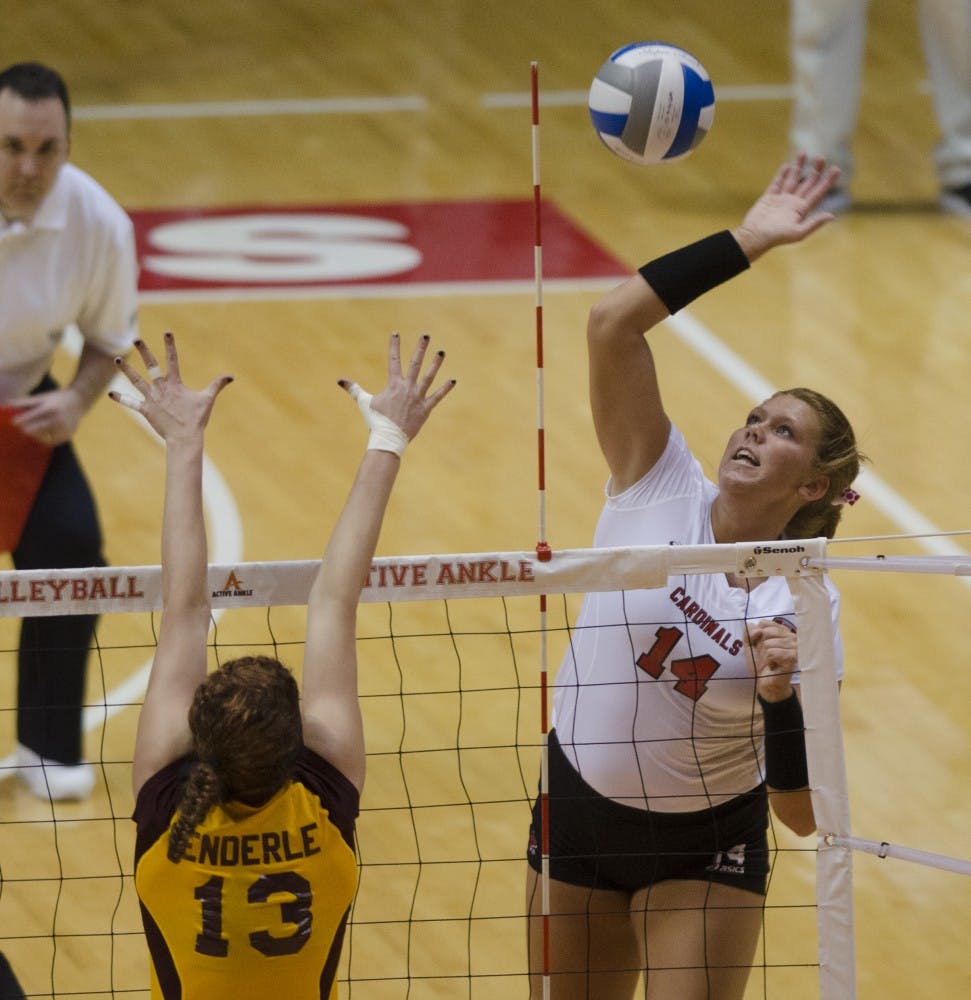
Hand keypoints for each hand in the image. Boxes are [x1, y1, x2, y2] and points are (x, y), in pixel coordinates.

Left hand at [8, 388, 84, 445]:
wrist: (79, 401)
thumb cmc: (57, 398)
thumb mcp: (43, 397)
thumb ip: (26, 402)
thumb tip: (8, 403)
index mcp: (50, 408)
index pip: (31, 417)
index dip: (20, 420)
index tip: (13, 422)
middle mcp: (58, 419)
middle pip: (35, 429)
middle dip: (26, 429)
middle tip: (21, 429)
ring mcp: (64, 428)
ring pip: (43, 437)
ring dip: (36, 435)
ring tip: (32, 431)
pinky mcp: (68, 435)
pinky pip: (52, 441)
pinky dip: (45, 439)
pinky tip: (42, 435)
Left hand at [108, 332, 232, 441]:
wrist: (185, 438)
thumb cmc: (196, 419)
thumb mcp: (208, 399)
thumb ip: (217, 385)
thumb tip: (231, 376)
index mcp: (175, 384)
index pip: (172, 360)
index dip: (170, 345)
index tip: (167, 332)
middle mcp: (161, 388)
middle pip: (151, 365)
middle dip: (144, 351)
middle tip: (136, 339)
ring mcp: (152, 399)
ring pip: (137, 381)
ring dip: (126, 369)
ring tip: (117, 359)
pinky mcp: (146, 410)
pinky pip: (132, 403)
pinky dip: (121, 399)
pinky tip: (111, 394)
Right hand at [339, 332, 454, 448]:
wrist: (388, 439)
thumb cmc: (375, 421)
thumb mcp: (364, 402)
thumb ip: (353, 389)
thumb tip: (340, 380)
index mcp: (393, 385)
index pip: (393, 360)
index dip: (394, 346)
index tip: (396, 333)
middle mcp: (407, 388)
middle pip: (415, 364)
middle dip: (420, 348)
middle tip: (425, 335)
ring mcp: (417, 398)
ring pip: (429, 377)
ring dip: (436, 364)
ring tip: (442, 352)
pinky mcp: (425, 409)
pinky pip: (437, 397)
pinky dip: (445, 389)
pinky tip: (453, 380)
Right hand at [731, 153, 841, 261]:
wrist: (754, 237)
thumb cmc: (775, 238)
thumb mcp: (798, 233)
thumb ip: (814, 223)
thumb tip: (832, 216)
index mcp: (802, 210)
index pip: (818, 192)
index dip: (827, 181)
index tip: (836, 169)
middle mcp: (793, 203)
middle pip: (807, 183)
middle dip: (815, 170)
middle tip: (821, 157)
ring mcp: (780, 200)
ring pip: (792, 179)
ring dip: (798, 166)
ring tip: (803, 153)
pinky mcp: (768, 198)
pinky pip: (777, 183)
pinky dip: (781, 174)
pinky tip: (787, 165)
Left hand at [745, 617, 798, 701]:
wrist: (765, 683)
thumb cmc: (760, 662)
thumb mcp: (749, 643)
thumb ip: (748, 631)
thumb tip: (759, 630)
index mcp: (782, 630)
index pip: (763, 623)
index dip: (756, 636)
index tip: (761, 646)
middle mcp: (792, 636)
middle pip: (765, 632)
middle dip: (760, 646)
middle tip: (766, 657)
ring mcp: (795, 646)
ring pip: (767, 643)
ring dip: (764, 656)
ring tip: (770, 662)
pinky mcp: (794, 657)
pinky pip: (771, 653)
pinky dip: (767, 661)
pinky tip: (774, 666)